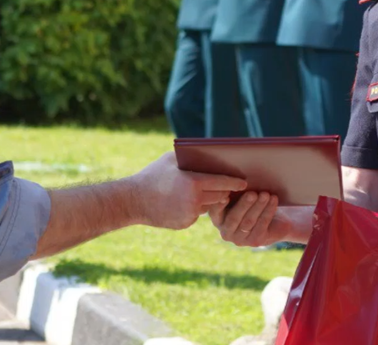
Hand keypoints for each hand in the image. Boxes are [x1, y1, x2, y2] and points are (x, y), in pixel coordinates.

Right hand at [128, 152, 246, 229]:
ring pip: (210, 207)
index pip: (222, 182)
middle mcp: (194, 201)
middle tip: (233, 187)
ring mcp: (189, 215)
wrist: (133, 201)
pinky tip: (190, 201)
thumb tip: (211, 153)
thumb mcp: (171, 160)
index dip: (234, 182)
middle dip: (225, 191)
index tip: (244, 183)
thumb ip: (192, 157)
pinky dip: (197, 208)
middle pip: (220, 196)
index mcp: (193, 183)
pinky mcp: (185, 224)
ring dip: (212, 200)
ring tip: (213, 192)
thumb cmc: (153, 175)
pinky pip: (197, 214)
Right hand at [208, 191, 295, 247]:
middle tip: (252, 193)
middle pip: (234, 218)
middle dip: (244, 204)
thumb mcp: (240, 197)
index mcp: (218, 220)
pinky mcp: (255, 241)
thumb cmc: (252, 203)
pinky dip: (268, 211)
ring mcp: (240, 239)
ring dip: (258, 206)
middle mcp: (226, 232)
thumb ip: (233, 193)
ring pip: (249, 221)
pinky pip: (262, 224)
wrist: (274, 220)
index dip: (219, 205)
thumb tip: (232, 180)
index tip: (226, 194)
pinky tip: (273, 200)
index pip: (215, 212)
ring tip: (265, 194)